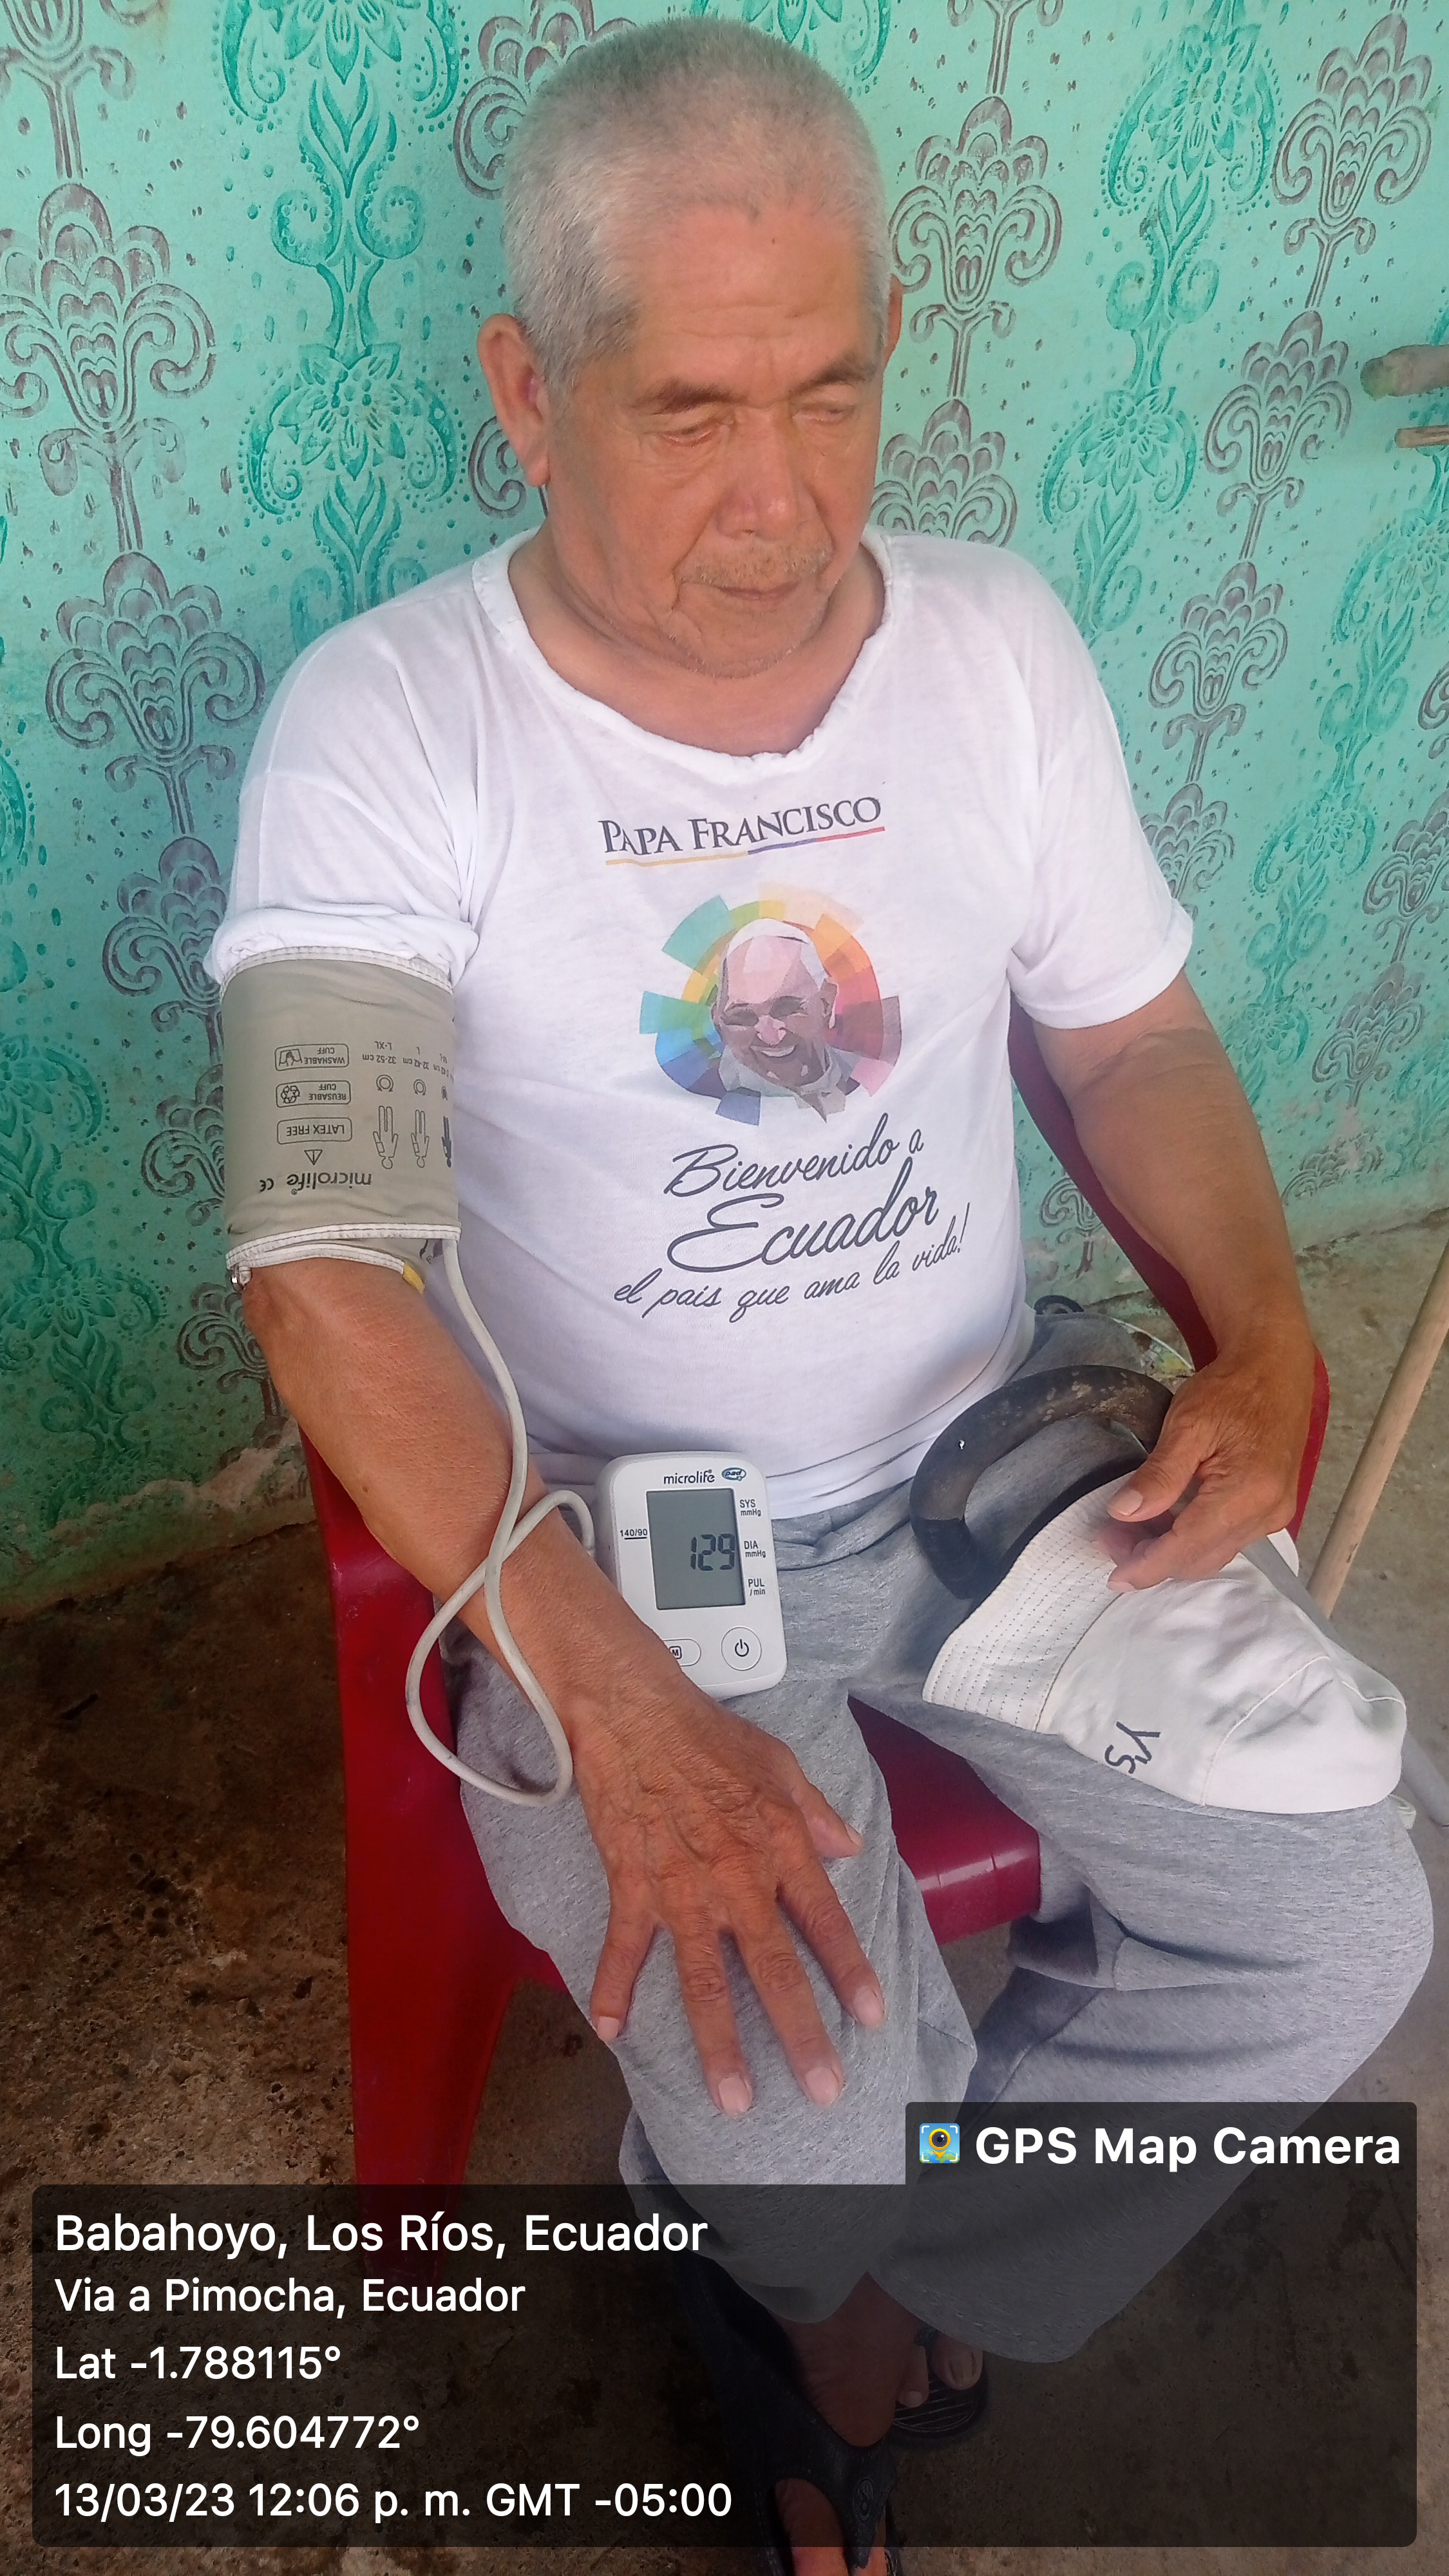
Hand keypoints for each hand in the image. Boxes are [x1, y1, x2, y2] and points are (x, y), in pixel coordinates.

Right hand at [571, 1659, 885, 2116]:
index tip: (870, 2018)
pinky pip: (623, 1948)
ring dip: (720, 2042)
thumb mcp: (780, 1764)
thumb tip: (848, 1847)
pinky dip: (613, 1989)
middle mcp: (738, 1879)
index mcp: (781, 1846)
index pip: (825, 1921)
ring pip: (704, 1981)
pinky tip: (611, 2031)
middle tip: (823, 2088)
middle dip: (801, 2033)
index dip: (850, 1971)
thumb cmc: (708, 1734)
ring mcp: (682, 1891)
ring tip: (734, 2098)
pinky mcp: (633, 1886)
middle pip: (774, 1969)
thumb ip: (816, 1813)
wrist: (634, 1713)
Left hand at [1103, 1332, 1314, 1588]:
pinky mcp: (1272, 1508)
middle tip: (1110, 1540)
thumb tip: (1123, 1514)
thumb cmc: (1231, 1389)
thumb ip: (1159, 1475)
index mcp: (1247, 1492)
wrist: (1275, 1368)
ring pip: (1214, 1553)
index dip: (1148, 1566)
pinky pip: (1227, 1539)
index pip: (1188, 1547)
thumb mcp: (1187, 1424)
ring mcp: (1274, 1514)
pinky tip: (1165, 1521)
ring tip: (1130, 1532)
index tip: (1114, 1577)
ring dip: (1172, 1551)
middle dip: (1153, 1559)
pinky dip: (1193, 1538)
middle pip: (1201, 1559)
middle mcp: (1266, 1513)